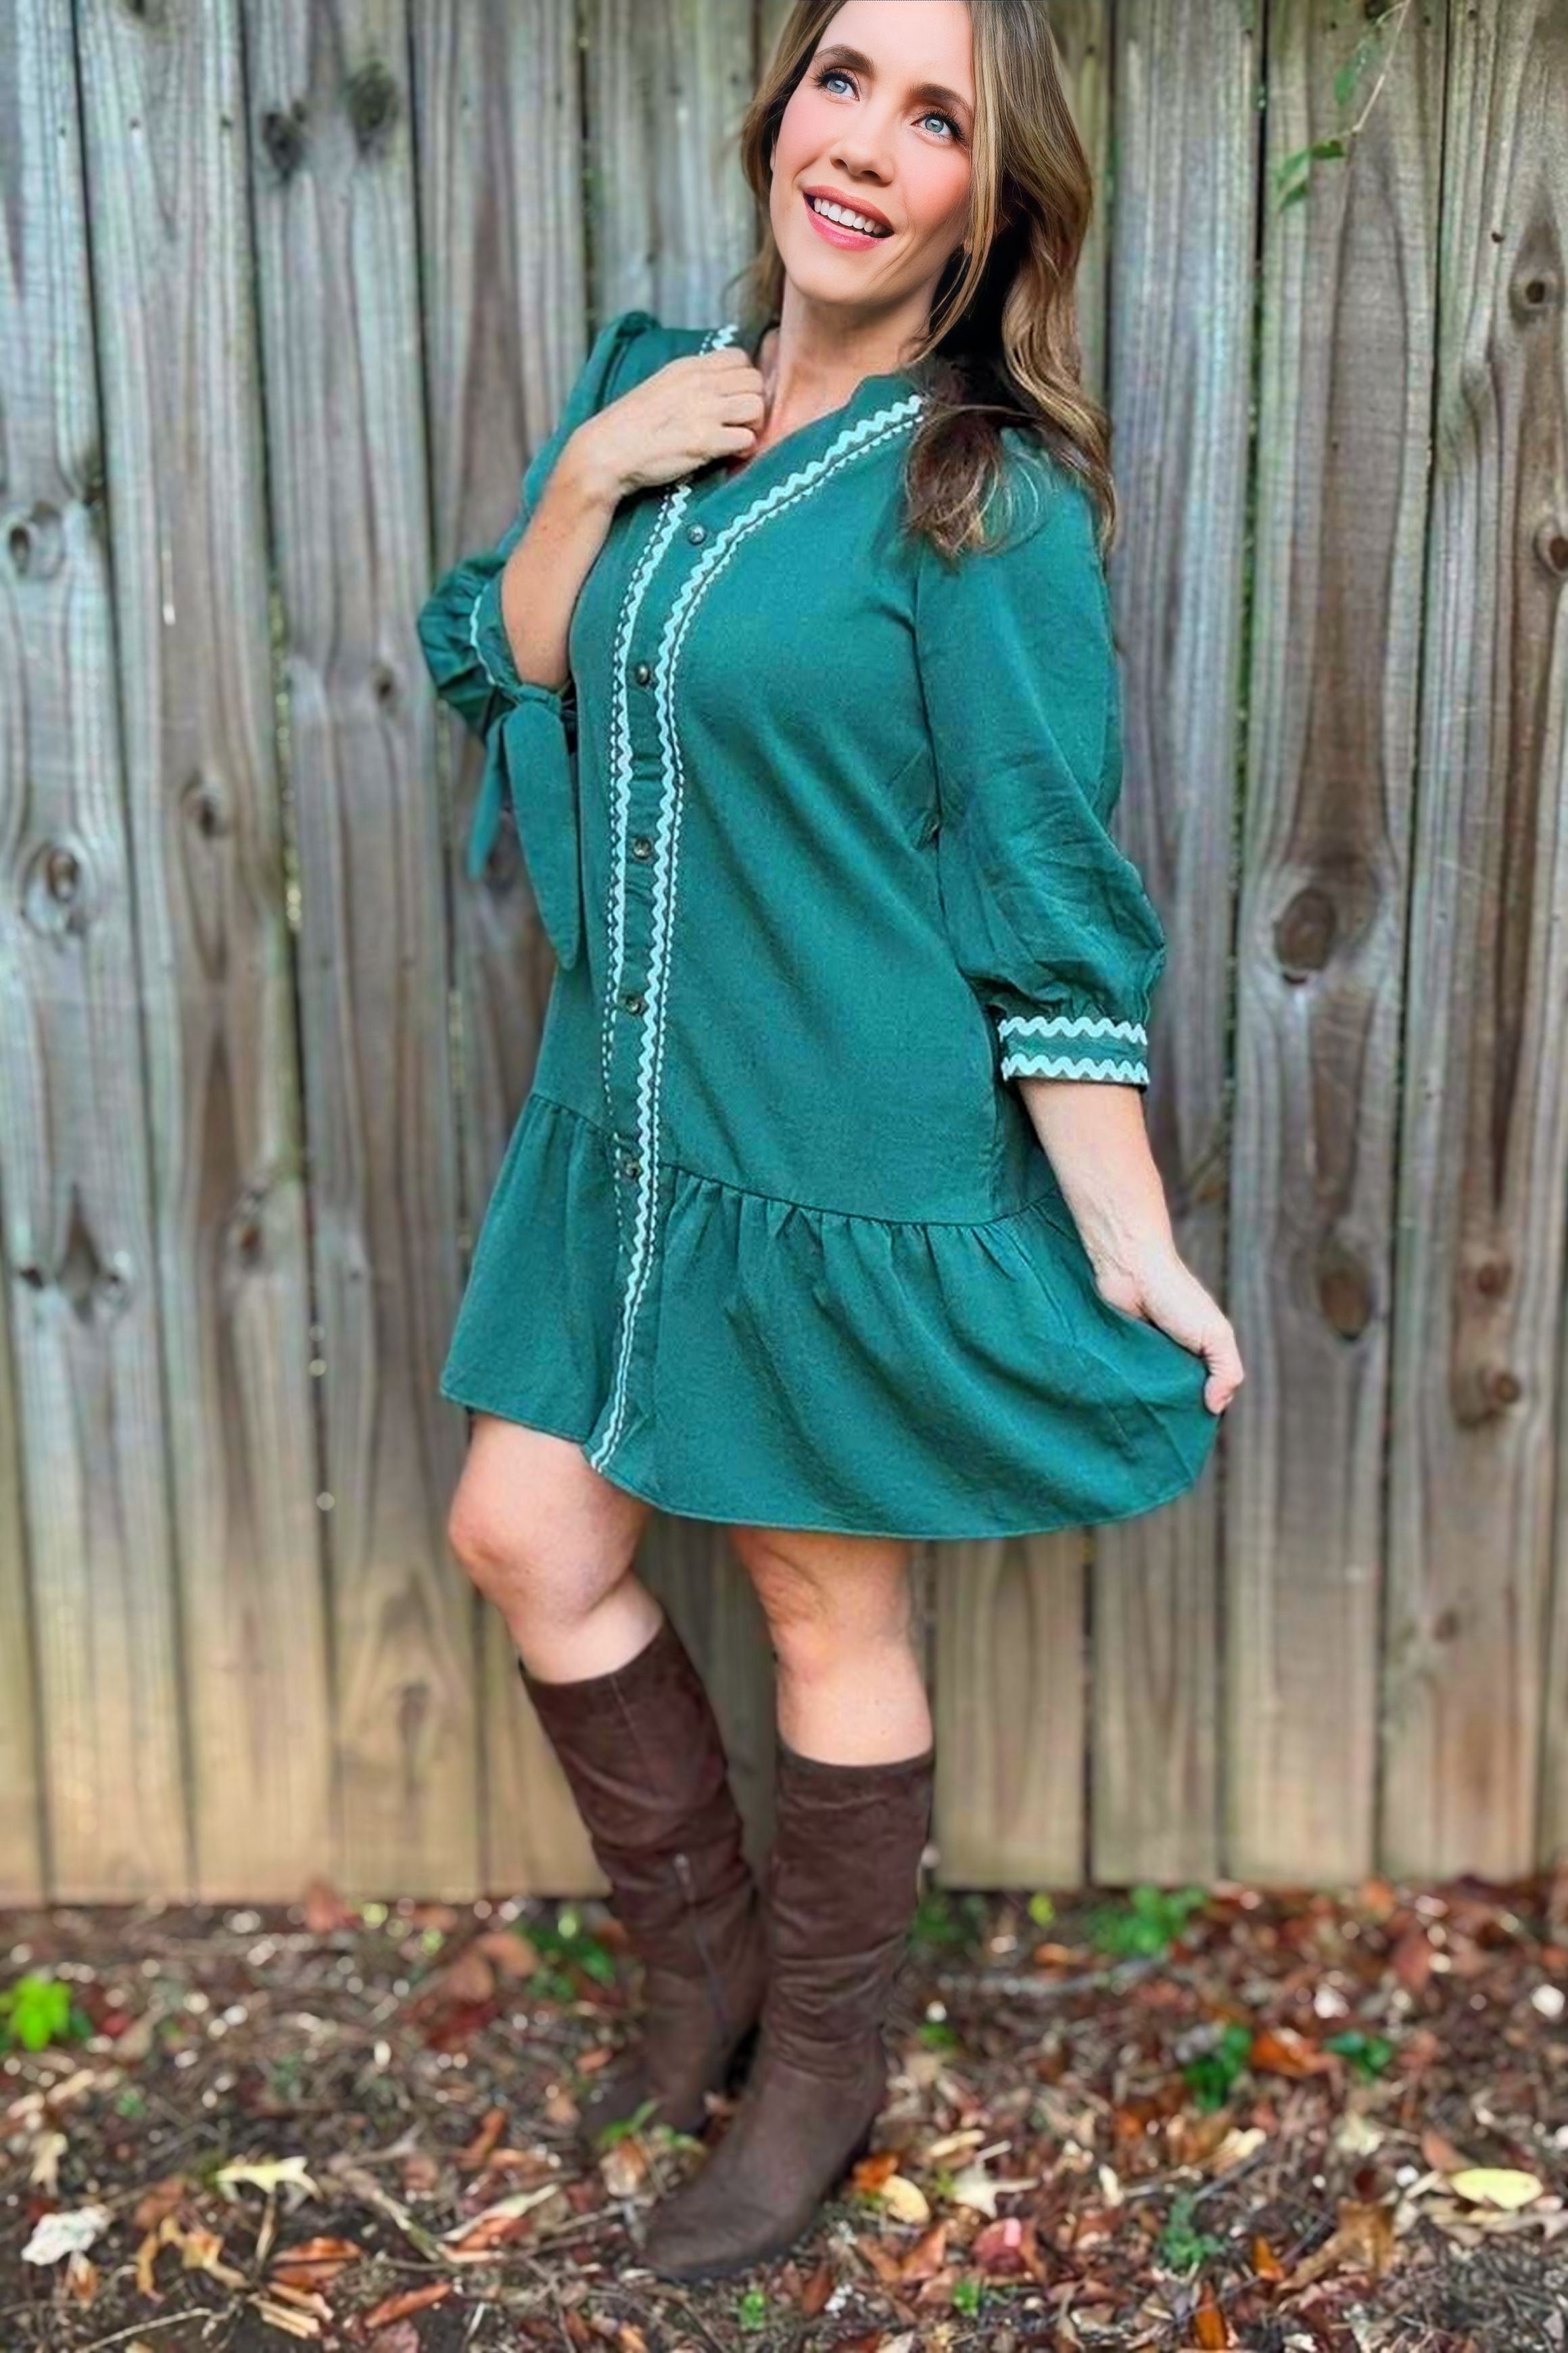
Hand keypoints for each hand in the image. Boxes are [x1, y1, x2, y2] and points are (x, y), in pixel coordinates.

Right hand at [571, 349, 766, 502]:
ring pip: (756, 407)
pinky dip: (744, 449)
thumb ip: (692, 381)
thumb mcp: (662, 386)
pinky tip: (730, 455)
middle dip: (753, 403)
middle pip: (755, 381)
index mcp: (689, 367)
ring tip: (736, 439)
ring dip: (752, 426)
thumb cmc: (632, 425)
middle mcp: (700, 384)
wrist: (607, 451)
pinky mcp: (705, 441)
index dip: (744, 381)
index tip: (733, 400)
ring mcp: (703, 411)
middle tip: (739, 423)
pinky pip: (747, 439)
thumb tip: (720, 387)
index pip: (741, 358)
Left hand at [1093, 1249, 1243, 1417]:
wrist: (1130, 1270)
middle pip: (1176, 1402)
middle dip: (1172, 1414)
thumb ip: (1227, 1372)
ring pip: (1150, 1398)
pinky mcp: (1118, 1360)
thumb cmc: (1176, 1295)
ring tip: (1140, 1422)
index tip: (1191, 1429)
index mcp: (1200, 1357)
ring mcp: (1145, 1363)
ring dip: (1147, 1406)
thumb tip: (1216, 1408)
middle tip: (1162, 1430)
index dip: (1201, 1413)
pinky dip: (1124, 1394)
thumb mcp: (1215, 1335)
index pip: (1205, 1398)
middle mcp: (1173, 1362)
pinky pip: (1123, 1385)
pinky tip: (1121, 1407)